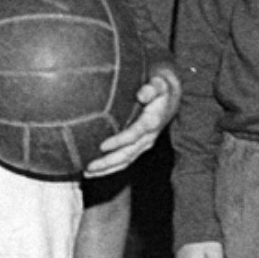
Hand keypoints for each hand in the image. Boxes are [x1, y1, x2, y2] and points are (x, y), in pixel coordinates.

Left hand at [84, 64, 180, 178]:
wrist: (170, 97)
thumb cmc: (160, 87)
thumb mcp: (159, 83)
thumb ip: (151, 88)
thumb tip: (142, 94)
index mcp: (152, 121)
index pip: (134, 135)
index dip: (119, 141)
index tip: (102, 146)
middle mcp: (148, 137)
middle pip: (127, 154)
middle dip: (108, 162)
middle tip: (89, 167)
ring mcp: (144, 143)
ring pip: (125, 161)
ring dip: (107, 169)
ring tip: (87, 173)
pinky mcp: (139, 146)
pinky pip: (125, 160)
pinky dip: (110, 167)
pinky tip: (95, 170)